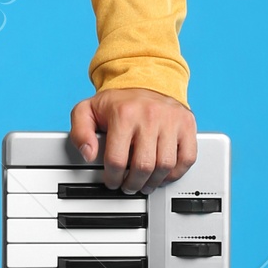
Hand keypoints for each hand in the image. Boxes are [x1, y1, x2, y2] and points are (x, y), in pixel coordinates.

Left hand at [69, 88, 197, 193]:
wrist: (146, 80)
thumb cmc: (118, 102)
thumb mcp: (87, 110)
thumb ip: (80, 132)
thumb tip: (89, 154)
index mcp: (124, 114)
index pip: (117, 160)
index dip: (113, 178)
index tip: (112, 181)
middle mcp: (150, 116)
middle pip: (143, 166)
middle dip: (133, 184)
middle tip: (128, 186)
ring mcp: (171, 120)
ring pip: (165, 166)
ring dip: (153, 182)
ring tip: (145, 183)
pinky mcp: (186, 124)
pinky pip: (187, 158)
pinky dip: (176, 172)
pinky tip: (164, 174)